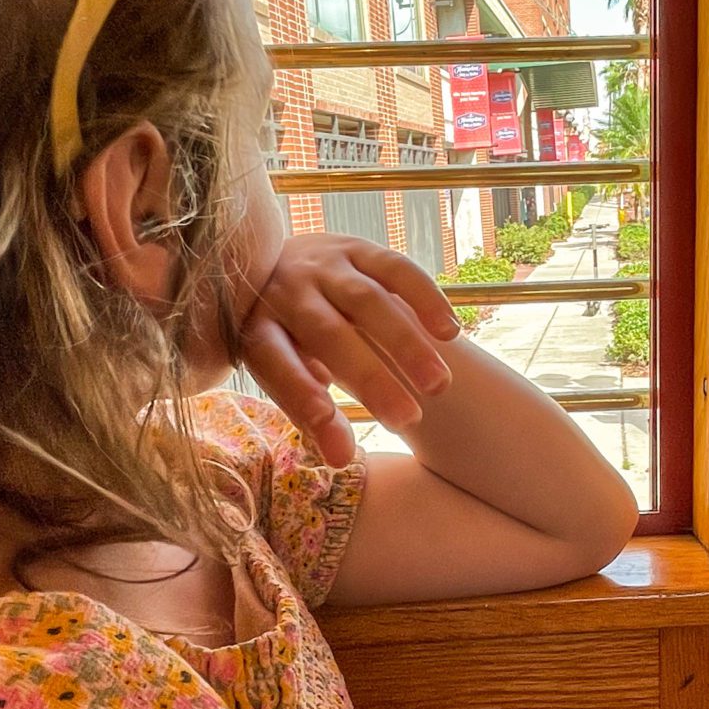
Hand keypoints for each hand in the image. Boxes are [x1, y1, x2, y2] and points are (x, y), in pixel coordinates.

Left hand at [240, 235, 460, 466]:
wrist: (281, 265)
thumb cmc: (289, 341)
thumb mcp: (289, 378)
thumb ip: (316, 418)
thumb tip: (341, 460)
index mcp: (259, 328)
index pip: (274, 361)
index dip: (299, 392)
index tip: (329, 425)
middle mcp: (286, 290)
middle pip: (328, 334)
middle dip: (370, 378)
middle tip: (408, 419)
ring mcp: (323, 264)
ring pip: (368, 301)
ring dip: (406, 344)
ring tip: (439, 387)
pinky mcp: (358, 247)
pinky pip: (396, 268)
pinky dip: (425, 298)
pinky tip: (450, 334)